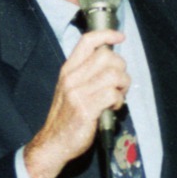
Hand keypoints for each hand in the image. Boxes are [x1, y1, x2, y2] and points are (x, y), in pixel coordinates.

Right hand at [22, 29, 128, 177]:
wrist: (53, 143)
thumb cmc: (65, 117)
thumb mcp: (69, 89)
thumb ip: (85, 74)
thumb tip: (110, 63)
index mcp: (68, 70)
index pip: (87, 41)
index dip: (106, 34)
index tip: (119, 37)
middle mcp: (72, 78)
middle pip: (107, 56)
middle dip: (121, 68)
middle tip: (119, 83)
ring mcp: (78, 93)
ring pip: (114, 74)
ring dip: (123, 85)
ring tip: (118, 96)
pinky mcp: (86, 109)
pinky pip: (112, 94)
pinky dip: (119, 100)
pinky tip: (113, 107)